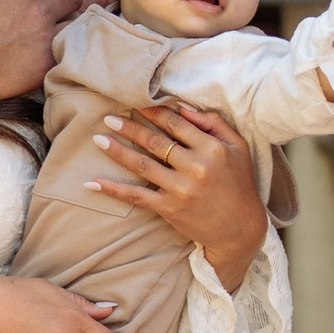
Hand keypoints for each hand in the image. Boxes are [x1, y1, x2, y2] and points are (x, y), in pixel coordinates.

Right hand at [0, 0, 91, 100]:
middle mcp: (38, 10)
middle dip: (71, 1)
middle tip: (71, 8)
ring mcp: (44, 37)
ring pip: (76, 24)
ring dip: (74, 26)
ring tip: (75, 31)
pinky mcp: (45, 63)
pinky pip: (68, 52)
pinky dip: (69, 51)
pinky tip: (70, 54)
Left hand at [92, 103, 267, 291]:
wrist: (240, 228)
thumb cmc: (239, 184)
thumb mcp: (237, 147)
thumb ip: (213, 123)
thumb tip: (182, 107)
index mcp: (211, 148)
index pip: (176, 124)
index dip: (153, 112)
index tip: (135, 104)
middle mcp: (195, 167)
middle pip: (155, 141)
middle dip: (130, 127)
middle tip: (109, 118)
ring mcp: (181, 189)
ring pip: (142, 164)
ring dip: (117, 150)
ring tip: (98, 139)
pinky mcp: (169, 208)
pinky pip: (136, 196)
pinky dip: (113, 189)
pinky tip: (93, 182)